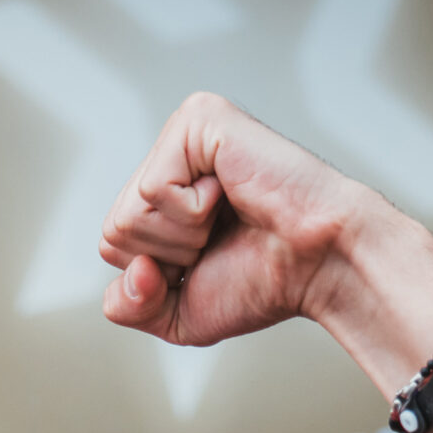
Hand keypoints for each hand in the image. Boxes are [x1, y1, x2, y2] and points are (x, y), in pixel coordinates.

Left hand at [98, 94, 432, 389]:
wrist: (319, 265)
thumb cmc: (263, 282)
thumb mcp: (177, 313)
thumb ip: (129, 306)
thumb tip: (131, 270)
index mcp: (164, 194)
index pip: (113, 246)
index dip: (155, 275)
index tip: (210, 260)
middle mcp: (170, 156)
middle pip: (114, 231)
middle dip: (168, 256)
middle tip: (223, 237)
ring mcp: (184, 133)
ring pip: (129, 214)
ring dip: (184, 237)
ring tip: (230, 217)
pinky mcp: (200, 118)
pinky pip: (153, 190)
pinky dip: (193, 212)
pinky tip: (231, 195)